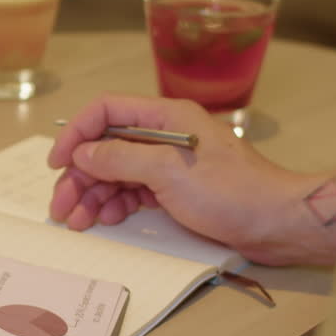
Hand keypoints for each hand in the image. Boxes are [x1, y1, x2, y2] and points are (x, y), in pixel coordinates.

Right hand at [48, 94, 335, 265]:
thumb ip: (121, 157)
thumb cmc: (232, 192)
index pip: (106, 111)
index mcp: (165, 116)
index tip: (57, 163)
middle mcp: (164, 135)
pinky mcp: (177, 190)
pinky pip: (133, 192)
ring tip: (79, 222)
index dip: (76, 133)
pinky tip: (107, 220)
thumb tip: (82, 152)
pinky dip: (116, 204)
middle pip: (106, 146)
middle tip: (61, 208)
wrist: (278, 224)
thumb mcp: (169, 172)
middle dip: (80, 176)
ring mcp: (170, 164)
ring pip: (116, 173)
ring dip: (93, 195)